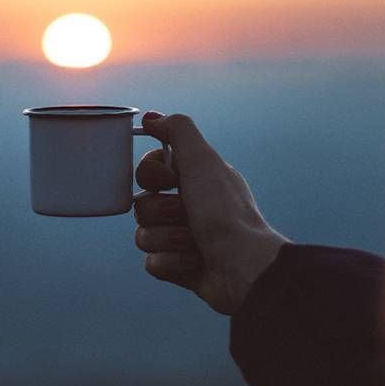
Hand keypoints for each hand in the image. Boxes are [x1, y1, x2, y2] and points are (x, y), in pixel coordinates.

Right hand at [133, 112, 286, 314]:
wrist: (242, 265)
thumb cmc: (225, 212)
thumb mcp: (203, 159)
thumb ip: (177, 130)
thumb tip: (150, 118)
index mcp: (195, 179)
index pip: (148, 170)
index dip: (151, 174)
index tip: (170, 179)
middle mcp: (189, 206)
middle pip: (141, 204)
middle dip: (162, 211)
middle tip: (188, 214)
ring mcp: (182, 238)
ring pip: (143, 235)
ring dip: (168, 238)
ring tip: (195, 243)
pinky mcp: (179, 267)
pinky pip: (152, 262)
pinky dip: (172, 262)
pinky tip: (194, 263)